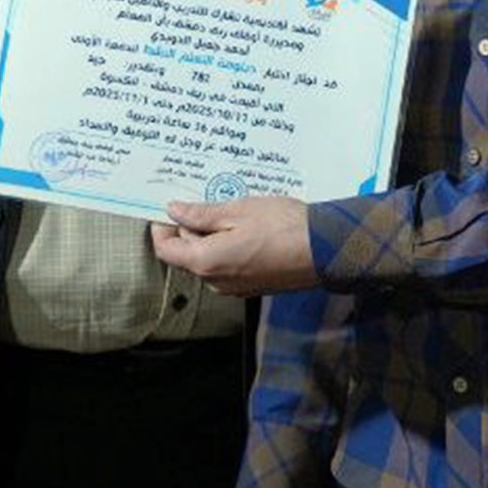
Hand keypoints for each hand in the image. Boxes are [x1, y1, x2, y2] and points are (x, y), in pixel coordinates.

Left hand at [152, 197, 317, 295]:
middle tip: (203, 199)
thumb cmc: (283, 227)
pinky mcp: (252, 286)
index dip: (161, 226)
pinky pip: (227, 266)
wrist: (325, 250)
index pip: (166, 249)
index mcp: (206, 262)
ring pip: (207, 260)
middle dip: (188, 228)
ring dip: (210, 236)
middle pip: (186, 254)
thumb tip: (174, 211)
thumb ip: (201, 214)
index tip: (169, 205)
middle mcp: (216, 281)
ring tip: (228, 209)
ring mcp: (235, 287)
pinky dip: (226, 247)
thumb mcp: (238, 210)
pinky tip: (243, 227)